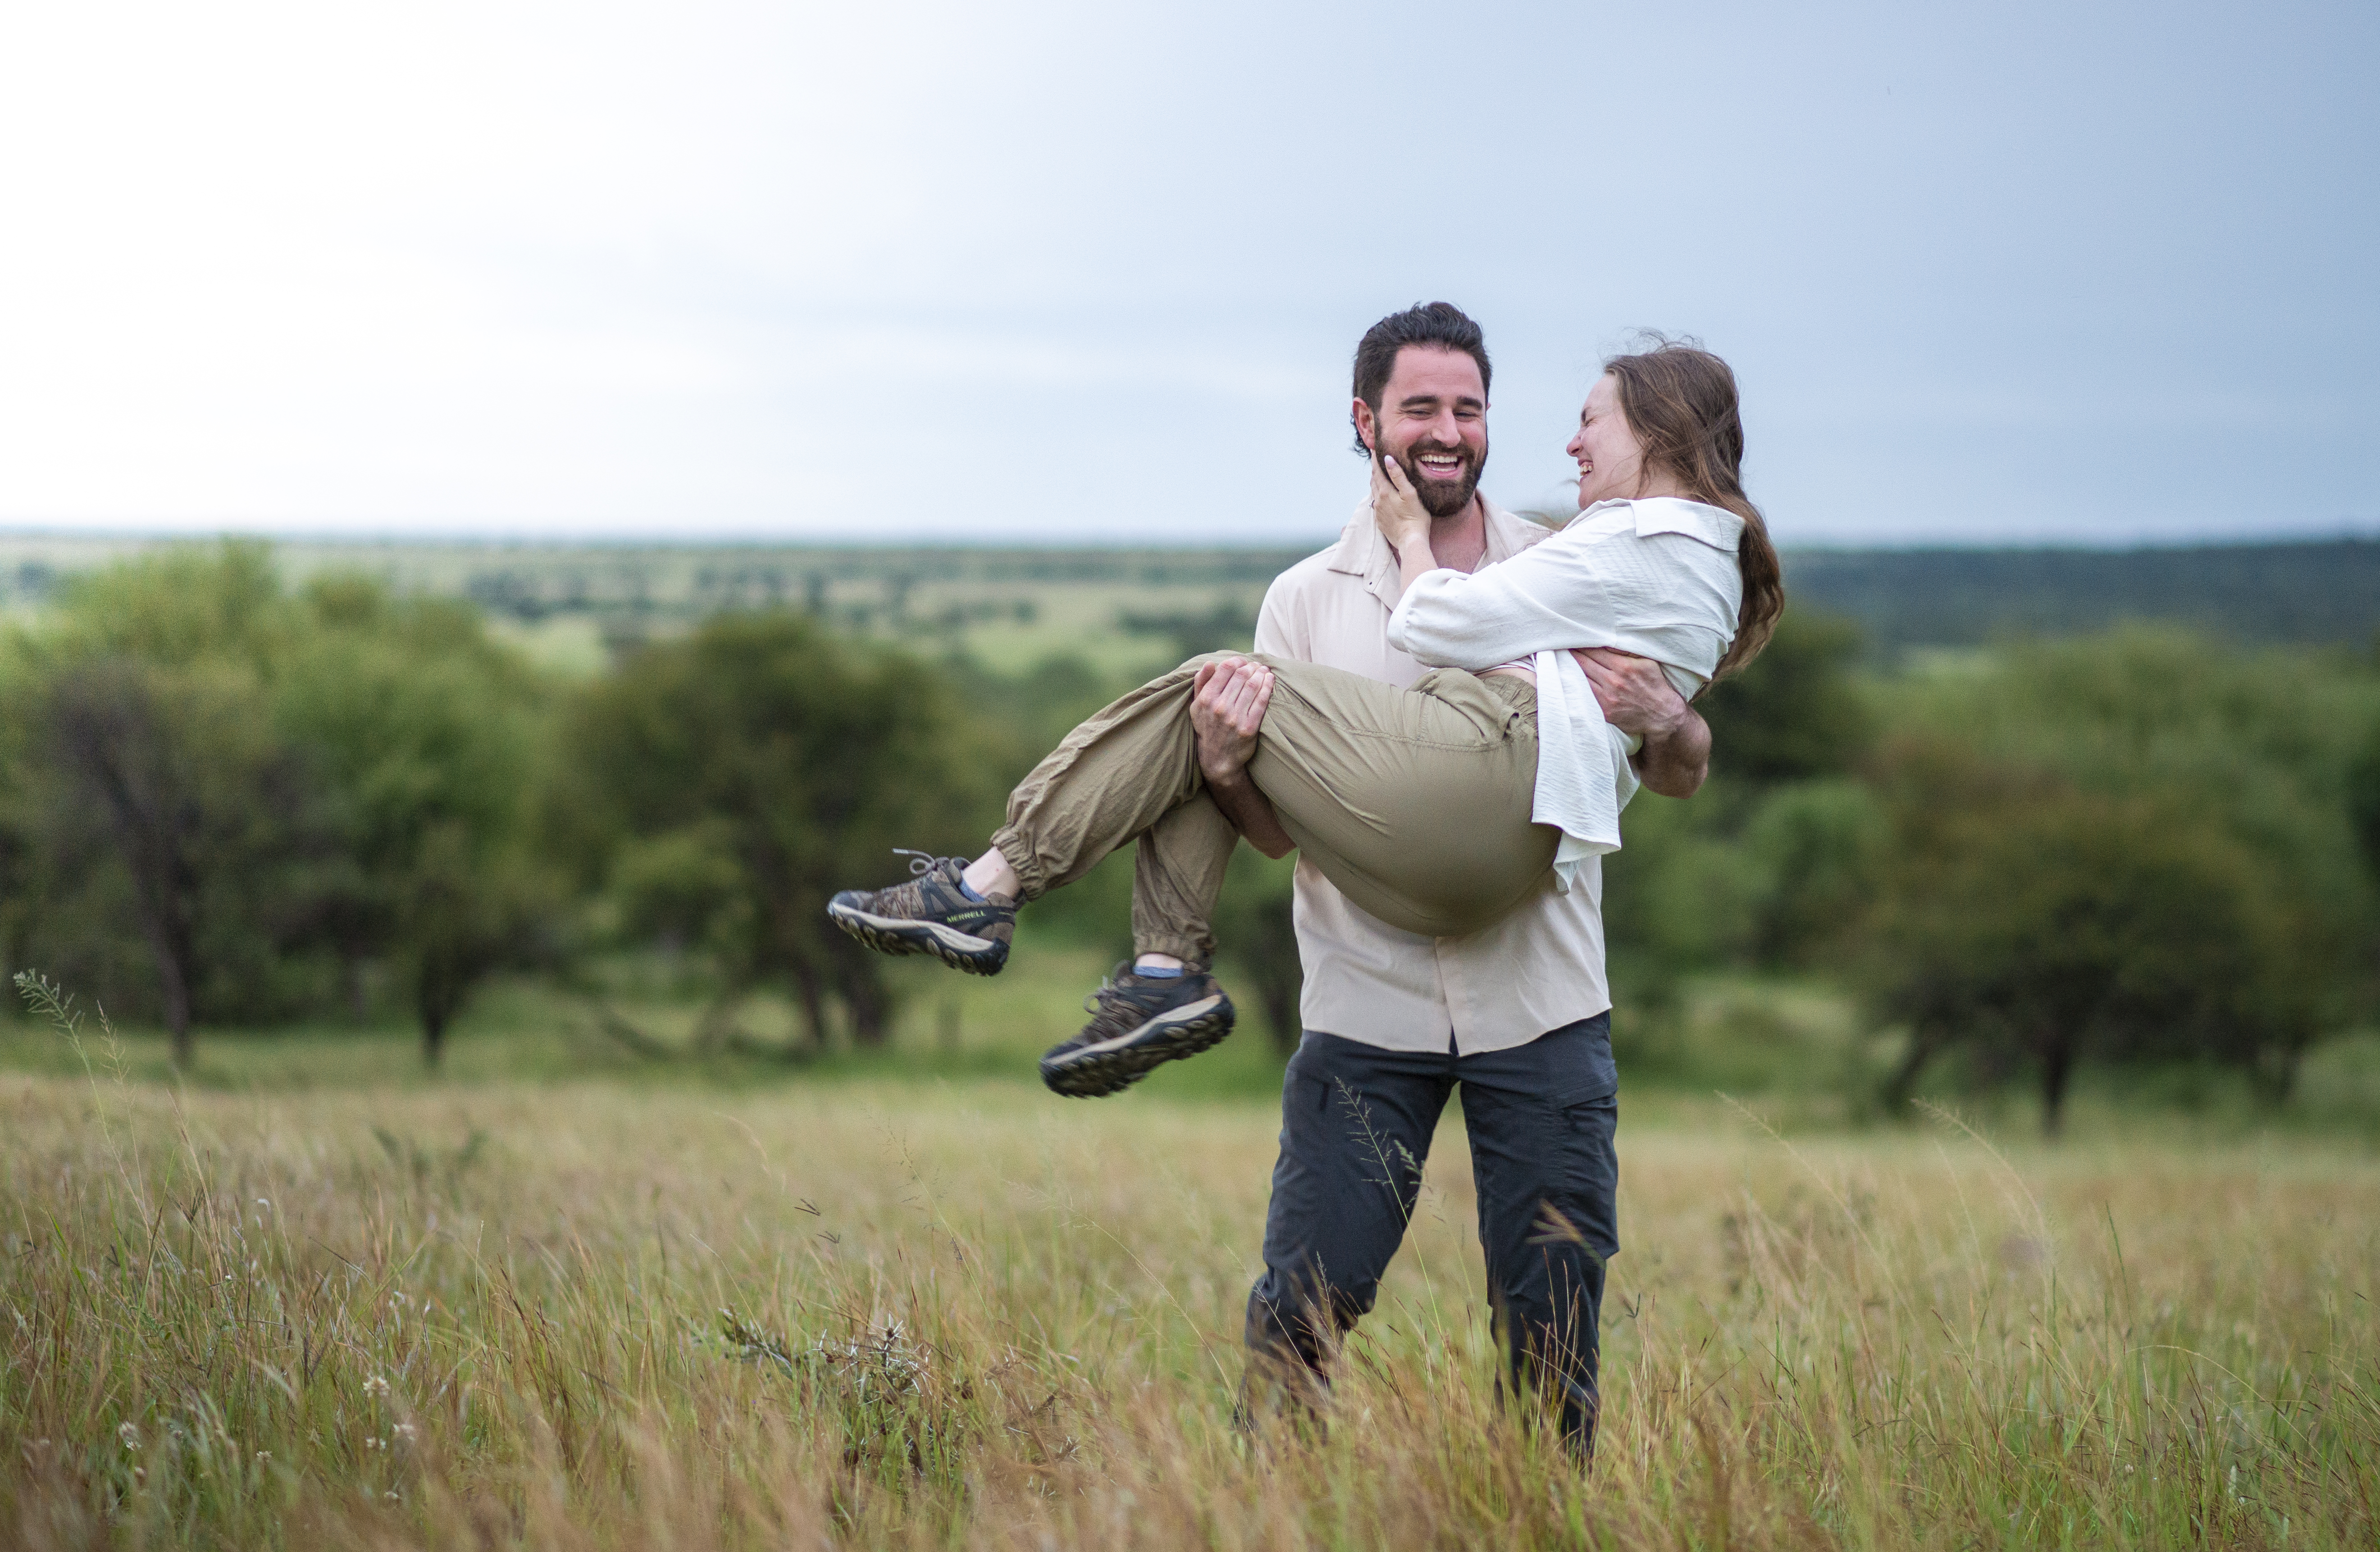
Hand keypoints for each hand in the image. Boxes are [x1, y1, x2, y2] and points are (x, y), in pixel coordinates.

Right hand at [1191, 656, 1273, 782]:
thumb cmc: (1207, 727)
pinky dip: (1268, 687)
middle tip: (1256, 665)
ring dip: (1261, 673)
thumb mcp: (1197, 706)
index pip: (1225, 669)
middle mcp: (1220, 707)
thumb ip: (1201, 683)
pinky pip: (1261, 701)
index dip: (1237, 661)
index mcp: (1206, 699)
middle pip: (1241, 676)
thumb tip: (1210, 663)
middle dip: (1251, 666)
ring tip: (1264, 670)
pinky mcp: (1249, 727)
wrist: (1217, 759)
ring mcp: (1235, 718)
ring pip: (1253, 686)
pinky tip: (1270, 679)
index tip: (1242, 661)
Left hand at [1368, 452, 1432, 555]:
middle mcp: (1378, 501)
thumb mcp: (1410, 494)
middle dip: (1374, 469)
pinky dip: (1378, 495)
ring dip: (1375, 482)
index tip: (1374, 449)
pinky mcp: (1380, 521)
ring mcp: (1378, 511)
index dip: (1375, 459)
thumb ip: (1398, 476)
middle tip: (1376, 460)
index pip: (1377, 471)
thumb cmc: (1415, 517)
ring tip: (1378, 475)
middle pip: (1374, 481)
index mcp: (1385, 492)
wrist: (1411, 540)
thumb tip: (1388, 459)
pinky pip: (1376, 504)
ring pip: (1374, 492)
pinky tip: (1382, 495)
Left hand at [1571, 648, 1688, 740]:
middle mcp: (1613, 682)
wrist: (1662, 715)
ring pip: (1581, 679)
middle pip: (1583, 663)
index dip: (1581, 644)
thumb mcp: (1647, 662)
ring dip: (1570, 669)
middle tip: (1560, 646)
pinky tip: (1570, 679)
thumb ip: (1628, 650)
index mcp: (1623, 667)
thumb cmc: (1655, 685)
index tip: (1572, 638)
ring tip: (1561, 660)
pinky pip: (1586, 696)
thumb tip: (1607, 640)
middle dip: (1572, 653)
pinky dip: (1577, 687)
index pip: (1594, 651)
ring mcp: (1608, 698)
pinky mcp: (1605, 712)